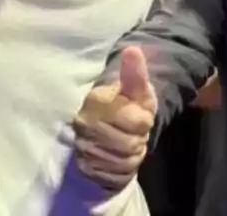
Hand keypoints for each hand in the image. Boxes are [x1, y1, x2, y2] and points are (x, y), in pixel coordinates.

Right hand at [74, 47, 157, 191]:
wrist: (110, 126)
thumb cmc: (126, 105)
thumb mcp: (136, 90)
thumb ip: (135, 73)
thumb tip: (133, 50)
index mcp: (96, 101)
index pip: (138, 122)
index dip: (144, 121)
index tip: (138, 115)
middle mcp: (83, 124)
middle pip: (130, 144)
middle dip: (138, 139)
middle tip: (132, 132)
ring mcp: (81, 147)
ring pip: (123, 162)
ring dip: (131, 155)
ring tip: (126, 143)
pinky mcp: (83, 168)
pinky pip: (114, 177)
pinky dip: (122, 171)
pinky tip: (118, 158)